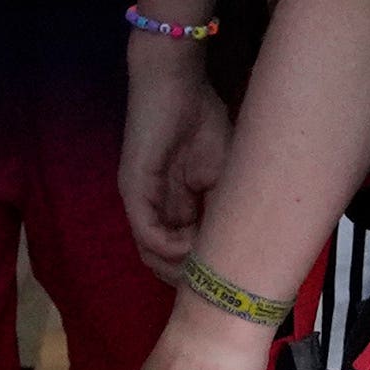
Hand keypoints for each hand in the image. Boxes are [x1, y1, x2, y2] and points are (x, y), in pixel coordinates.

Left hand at [119, 39, 234, 278]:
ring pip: (151, 255)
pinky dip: (169, 247)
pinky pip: (146, 232)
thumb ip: (222, 208)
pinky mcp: (134, 190)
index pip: (184, 254)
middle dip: (193, 279)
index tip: (231, 278)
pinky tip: (192, 244)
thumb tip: (235, 245)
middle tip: (220, 284)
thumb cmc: (203, 122)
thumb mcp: (224, 175)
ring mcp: (141, 202)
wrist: (178, 86)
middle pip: (165, 263)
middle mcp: (153, 210)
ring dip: (180, 270)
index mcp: (175, 208)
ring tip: (207, 269)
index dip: (205, 271)